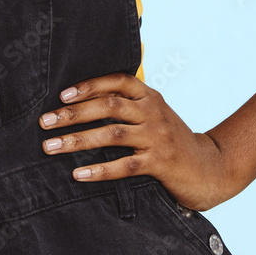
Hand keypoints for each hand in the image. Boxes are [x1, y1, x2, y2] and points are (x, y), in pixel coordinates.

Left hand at [37, 72, 245, 211]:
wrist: (210, 169)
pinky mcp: (161, 162)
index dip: (88, 86)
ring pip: (111, 133)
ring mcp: (158, 136)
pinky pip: (124, 165)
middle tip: (45, 122)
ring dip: (77, 140)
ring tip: (51, 147)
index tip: (62, 96)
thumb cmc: (172, 141)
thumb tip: (83, 104)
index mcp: (149, 95)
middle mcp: (153, 111)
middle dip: (72, 113)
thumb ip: (129, 106)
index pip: (116, 81)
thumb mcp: (155, 115)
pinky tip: (78, 173)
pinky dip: (99, 169)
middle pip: (108, 105)